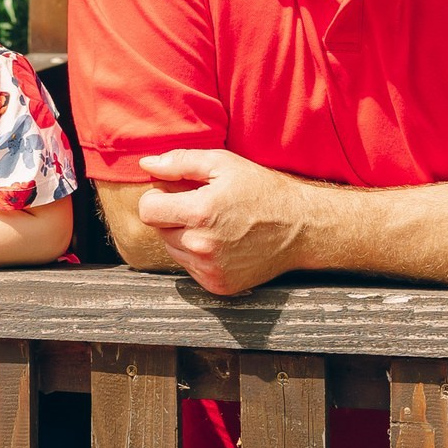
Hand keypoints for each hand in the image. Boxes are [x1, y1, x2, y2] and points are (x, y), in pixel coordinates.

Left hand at [129, 147, 326, 295]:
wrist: (301, 228)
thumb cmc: (262, 190)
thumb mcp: (224, 164)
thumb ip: (180, 162)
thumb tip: (146, 163)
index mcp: (199, 213)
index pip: (147, 210)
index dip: (158, 198)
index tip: (176, 193)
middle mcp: (201, 245)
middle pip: (159, 230)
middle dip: (173, 217)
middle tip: (203, 206)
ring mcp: (209, 269)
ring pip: (173, 250)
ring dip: (184, 236)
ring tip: (215, 224)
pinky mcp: (218, 285)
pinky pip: (190, 268)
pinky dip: (199, 255)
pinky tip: (222, 242)